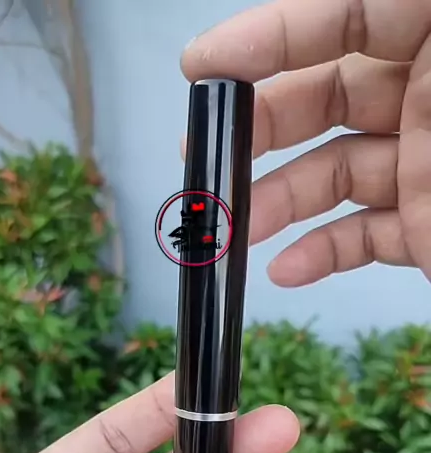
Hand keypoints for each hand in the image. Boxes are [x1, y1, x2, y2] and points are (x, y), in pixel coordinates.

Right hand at [182, 0, 430, 284]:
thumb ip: (380, 10)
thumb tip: (295, 12)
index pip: (342, 17)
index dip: (269, 36)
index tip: (202, 70)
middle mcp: (424, 98)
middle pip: (325, 98)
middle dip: (258, 128)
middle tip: (207, 159)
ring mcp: (422, 167)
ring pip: (335, 172)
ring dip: (275, 200)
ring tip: (236, 230)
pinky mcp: (424, 229)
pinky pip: (366, 234)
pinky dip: (320, 253)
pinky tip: (285, 269)